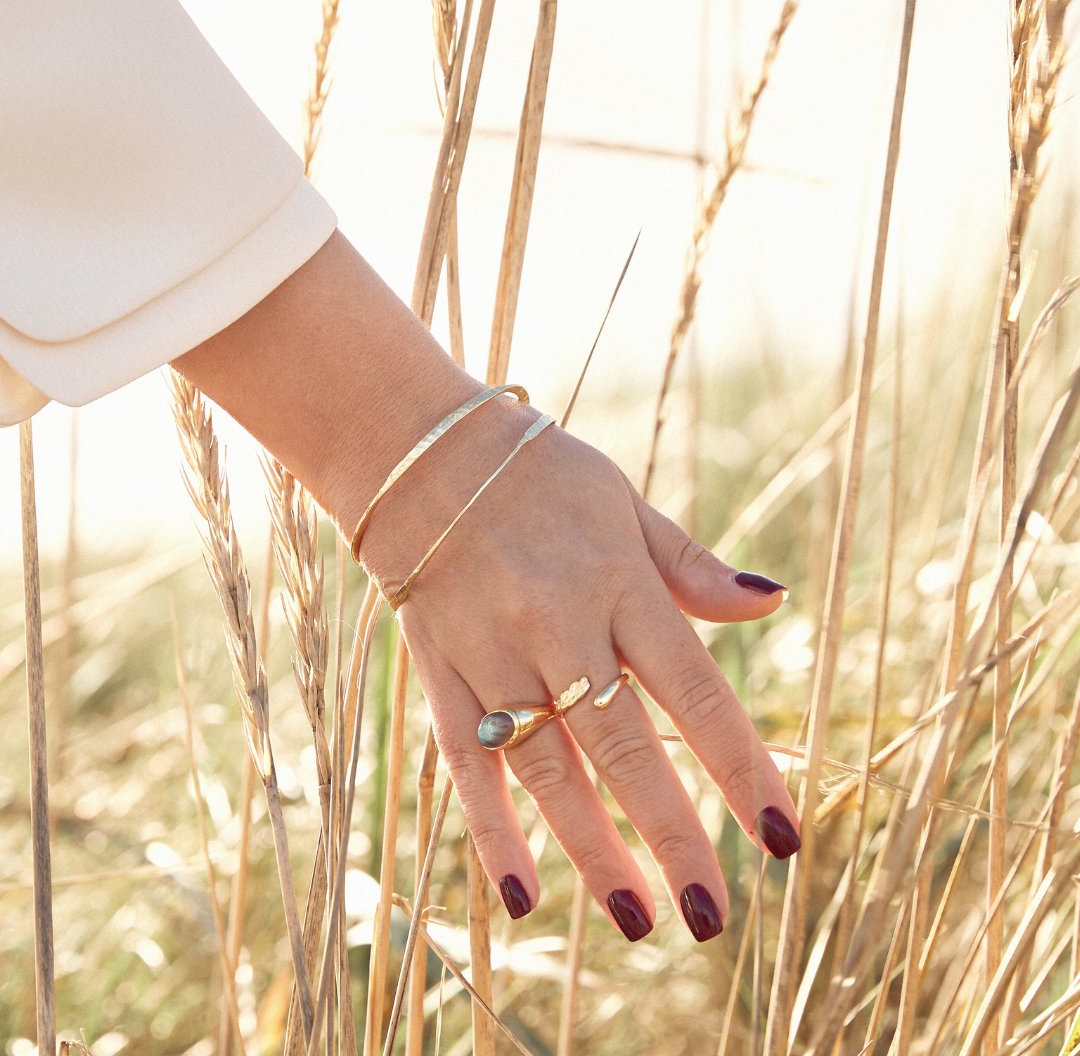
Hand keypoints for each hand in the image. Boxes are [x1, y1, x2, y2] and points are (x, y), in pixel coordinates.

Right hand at [171, 231, 798, 941]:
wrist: (417, 451)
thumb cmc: (537, 472)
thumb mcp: (624, 501)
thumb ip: (689, 566)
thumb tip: (772, 602)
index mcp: (617, 581)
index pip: (694, 691)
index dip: (743, 767)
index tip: (783, 837)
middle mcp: (557, 624)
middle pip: (623, 746)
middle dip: (671, 836)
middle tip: (712, 918)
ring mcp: (491, 651)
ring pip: (545, 766)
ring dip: (590, 847)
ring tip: (635, 919)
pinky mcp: (439, 669)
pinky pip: (464, 759)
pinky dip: (490, 827)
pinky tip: (521, 892)